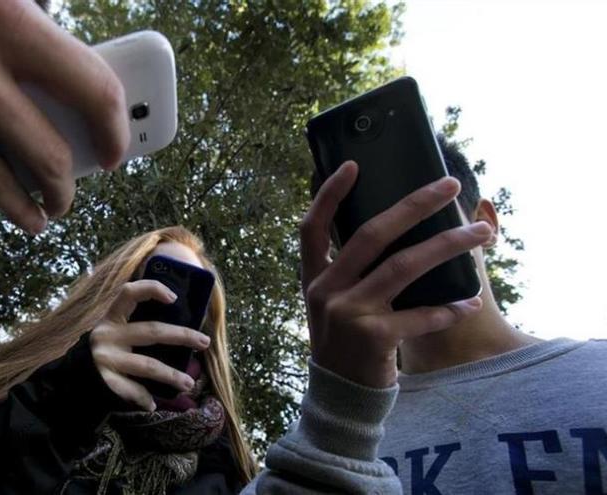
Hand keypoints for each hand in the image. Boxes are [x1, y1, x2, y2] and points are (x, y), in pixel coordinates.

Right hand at [0, 0, 128, 231]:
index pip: (90, 90)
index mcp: (3, 20)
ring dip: (20, 209)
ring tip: (33, 219)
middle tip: (67, 194)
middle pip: (44, 154)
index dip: (113, 129)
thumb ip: (23, 12)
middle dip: (65, 186)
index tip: (114, 148)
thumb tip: (58, 50)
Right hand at [90, 280, 210, 410]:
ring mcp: (106, 358)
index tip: (174, 297)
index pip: (129, 292)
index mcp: (112, 317)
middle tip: (204, 342)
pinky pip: (130, 390)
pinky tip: (153, 404)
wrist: (70, 377)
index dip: (151, 289)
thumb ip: (136, 323)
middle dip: (182, 335)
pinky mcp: (105, 379)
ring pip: (147, 365)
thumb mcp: (115, 330)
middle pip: (152, 331)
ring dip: (172, 375)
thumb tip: (181, 323)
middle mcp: (108, 334)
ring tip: (189, 383)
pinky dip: (143, 398)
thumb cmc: (106, 349)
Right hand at [300, 161, 491, 387]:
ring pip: (404, 266)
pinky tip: (470, 302)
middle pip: (371, 234)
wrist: (342, 397)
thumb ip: (349, 272)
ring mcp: (348, 314)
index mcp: (315, 278)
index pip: (313, 228)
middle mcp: (326, 291)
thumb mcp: (334, 305)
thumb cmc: (346, 343)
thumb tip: (396, 229)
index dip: (329, 194)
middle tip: (450, 185)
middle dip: (414, 204)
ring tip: (482, 234)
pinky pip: (420, 315)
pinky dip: (449, 308)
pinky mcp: (373, 338)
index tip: (354, 165)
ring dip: (448, 245)